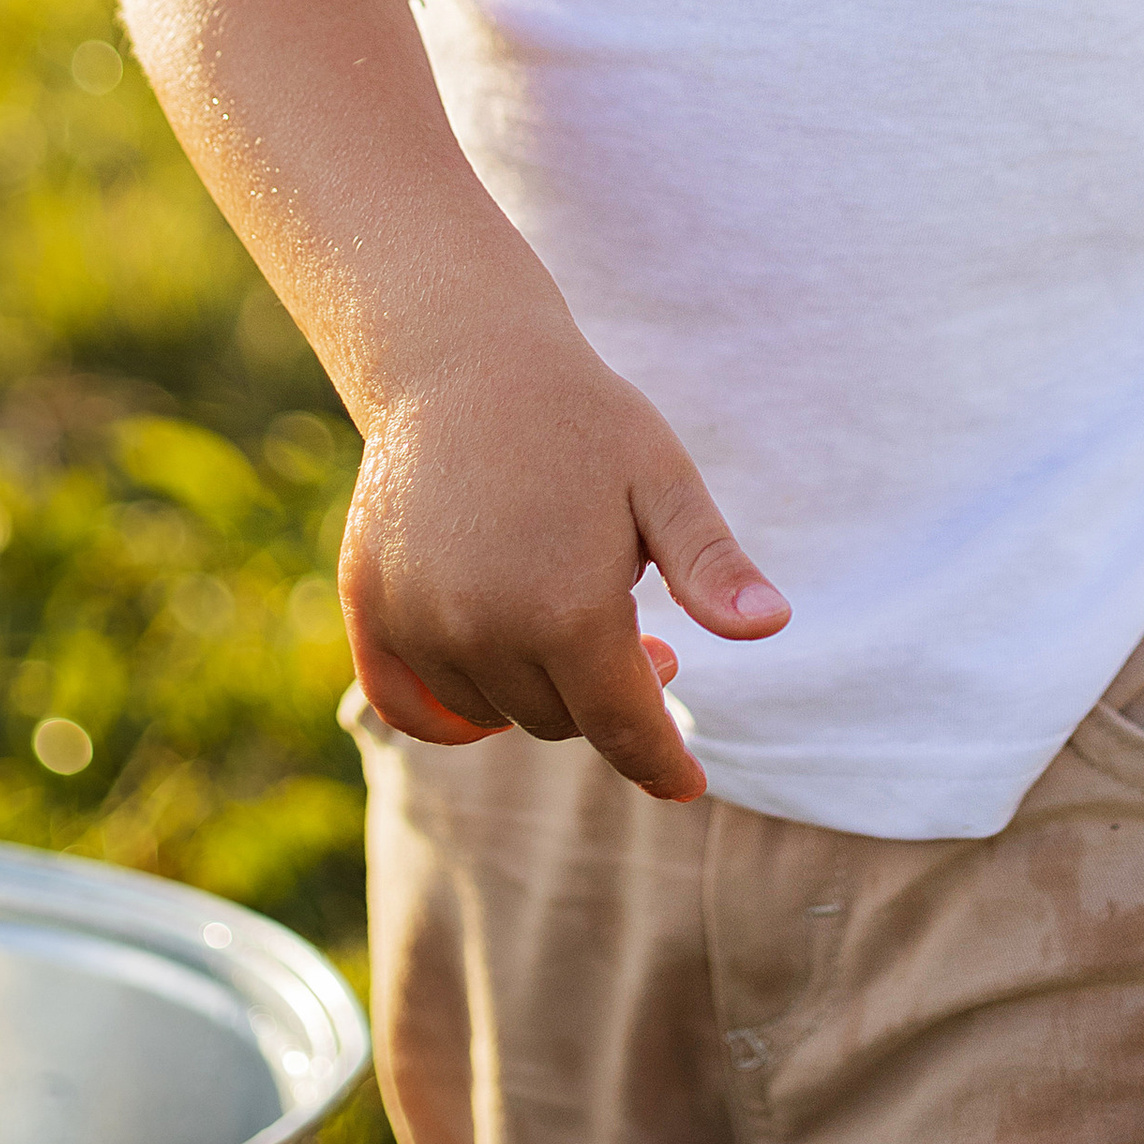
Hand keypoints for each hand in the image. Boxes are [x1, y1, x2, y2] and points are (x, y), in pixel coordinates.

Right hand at [338, 312, 787, 800]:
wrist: (464, 359)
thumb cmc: (581, 418)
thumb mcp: (664, 482)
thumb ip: (711, 566)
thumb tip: (773, 628)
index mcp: (570, 610)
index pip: (623, 727)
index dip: (660, 763)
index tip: (686, 784)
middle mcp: (485, 631)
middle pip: (559, 721)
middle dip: (606, 695)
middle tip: (645, 635)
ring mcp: (419, 624)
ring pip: (491, 714)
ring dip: (533, 689)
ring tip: (566, 618)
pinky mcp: (371, 609)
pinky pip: (407, 706)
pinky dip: (448, 715)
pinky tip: (487, 688)